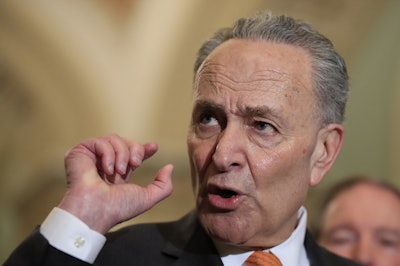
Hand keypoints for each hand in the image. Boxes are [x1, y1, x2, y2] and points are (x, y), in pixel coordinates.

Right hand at [58, 134, 172, 233]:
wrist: (95, 210)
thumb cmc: (118, 208)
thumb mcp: (147, 198)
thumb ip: (163, 185)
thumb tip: (169, 167)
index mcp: (119, 173)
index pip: (131, 154)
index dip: (143, 148)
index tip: (154, 147)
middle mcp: (105, 163)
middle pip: (126, 142)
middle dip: (136, 150)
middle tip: (135, 164)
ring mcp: (92, 157)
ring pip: (114, 139)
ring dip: (122, 154)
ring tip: (118, 171)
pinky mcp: (80, 152)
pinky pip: (100, 142)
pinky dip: (108, 154)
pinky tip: (106, 170)